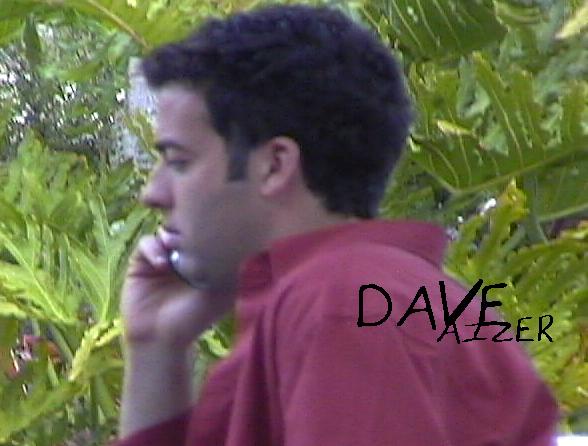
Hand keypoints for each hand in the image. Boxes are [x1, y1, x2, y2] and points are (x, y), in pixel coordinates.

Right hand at [121, 231, 231, 348]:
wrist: (161, 339)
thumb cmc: (195, 318)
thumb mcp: (221, 293)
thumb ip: (230, 267)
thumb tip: (240, 238)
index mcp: (205, 257)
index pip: (208, 230)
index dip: (210, 228)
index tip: (213, 233)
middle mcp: (183, 254)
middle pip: (186, 224)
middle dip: (189, 225)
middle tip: (193, 235)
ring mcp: (162, 256)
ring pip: (166, 230)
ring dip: (172, 235)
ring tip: (177, 250)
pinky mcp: (141, 262)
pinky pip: (146, 243)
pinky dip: (153, 248)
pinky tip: (161, 264)